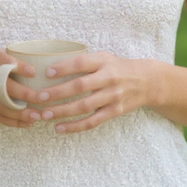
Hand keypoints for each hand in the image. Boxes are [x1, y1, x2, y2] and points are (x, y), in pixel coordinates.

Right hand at [0, 49, 40, 128]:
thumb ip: (9, 59)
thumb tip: (39, 68)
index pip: (2, 60)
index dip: (18, 66)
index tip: (34, 73)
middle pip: (2, 86)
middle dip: (24, 94)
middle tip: (42, 99)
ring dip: (19, 112)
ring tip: (36, 116)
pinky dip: (11, 121)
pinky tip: (25, 123)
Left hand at [34, 52, 153, 133]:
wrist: (147, 81)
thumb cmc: (118, 68)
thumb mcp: (104, 58)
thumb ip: (84, 62)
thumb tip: (51, 67)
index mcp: (104, 61)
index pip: (81, 63)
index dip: (64, 67)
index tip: (47, 73)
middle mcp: (109, 78)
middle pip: (80, 86)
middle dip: (58, 92)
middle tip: (39, 97)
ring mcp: (113, 96)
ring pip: (84, 106)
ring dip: (62, 111)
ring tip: (44, 115)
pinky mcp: (115, 112)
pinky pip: (92, 121)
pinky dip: (75, 126)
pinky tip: (59, 128)